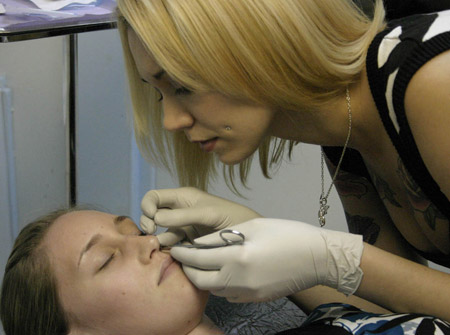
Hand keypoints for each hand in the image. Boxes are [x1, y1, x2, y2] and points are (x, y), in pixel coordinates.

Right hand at [140, 187, 260, 245]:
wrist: (246, 238)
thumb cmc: (230, 217)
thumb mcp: (207, 213)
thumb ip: (182, 215)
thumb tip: (156, 219)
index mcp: (182, 197)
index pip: (154, 197)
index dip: (147, 206)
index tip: (152, 219)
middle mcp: (179, 211)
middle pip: (152, 215)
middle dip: (148, 223)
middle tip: (152, 234)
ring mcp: (182, 228)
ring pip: (160, 233)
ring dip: (158, 239)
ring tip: (165, 247)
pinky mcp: (187, 244)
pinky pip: (171, 246)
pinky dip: (168, 250)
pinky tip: (173, 254)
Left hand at [171, 218, 363, 301]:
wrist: (317, 258)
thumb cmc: (286, 234)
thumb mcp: (252, 227)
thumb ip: (222, 237)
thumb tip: (200, 243)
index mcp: (237, 258)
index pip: (198, 258)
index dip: (183, 253)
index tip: (174, 247)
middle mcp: (238, 280)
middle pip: (200, 281)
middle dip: (187, 269)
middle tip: (183, 257)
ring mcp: (247, 294)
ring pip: (214, 290)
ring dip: (203, 277)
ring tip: (202, 263)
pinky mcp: (255, 300)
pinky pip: (229, 294)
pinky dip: (220, 284)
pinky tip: (223, 272)